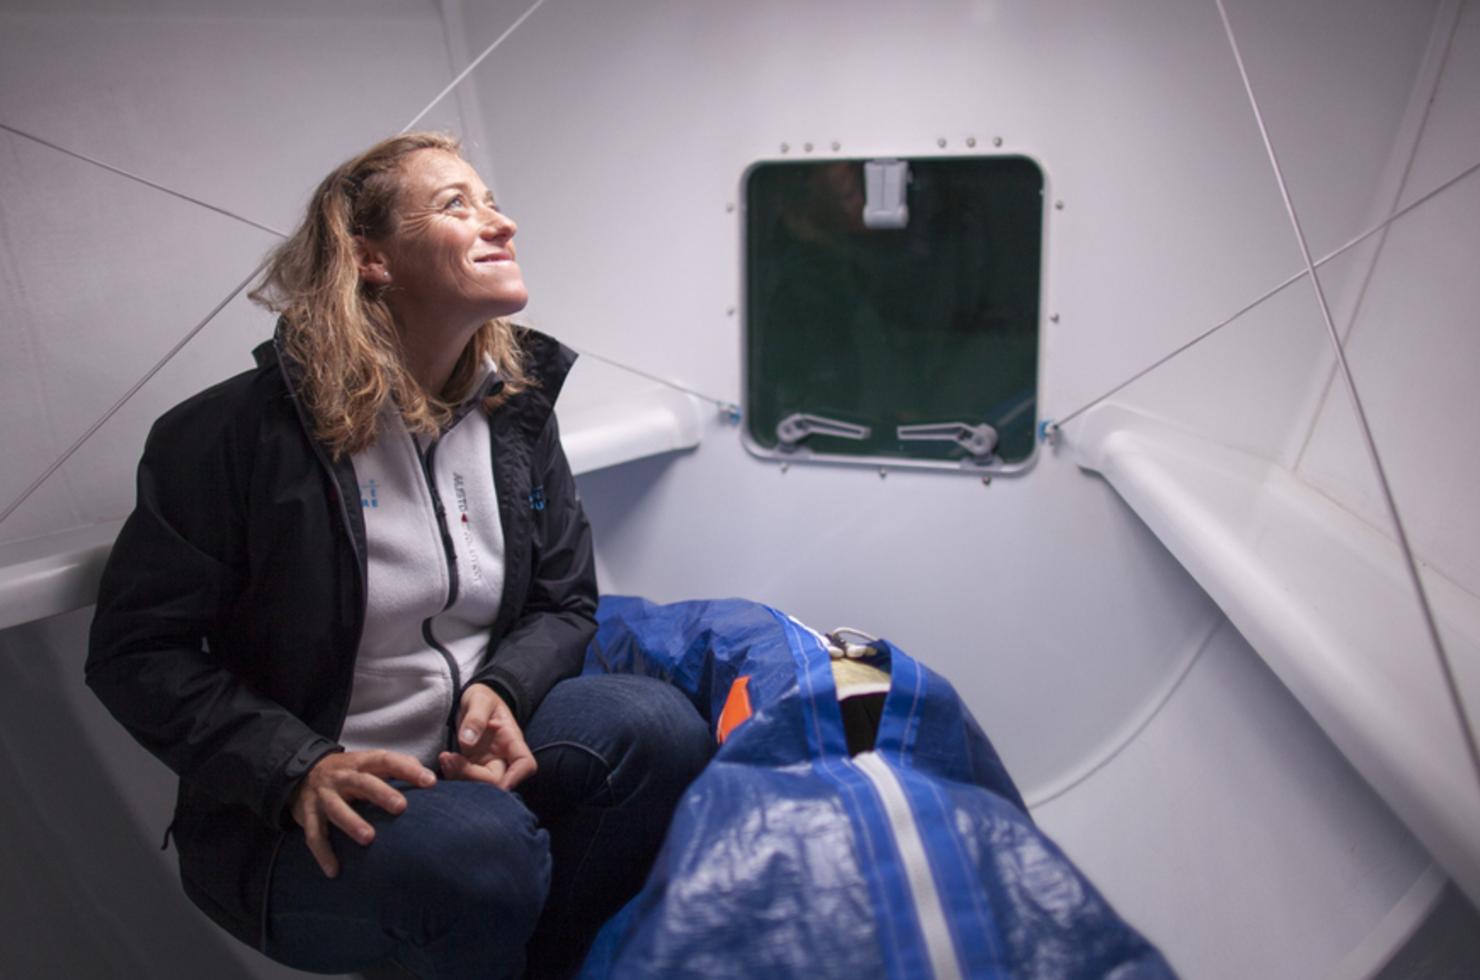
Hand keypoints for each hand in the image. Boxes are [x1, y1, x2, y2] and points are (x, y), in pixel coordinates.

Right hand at [289, 749, 436, 877]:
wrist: (300, 771)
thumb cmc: (348, 772)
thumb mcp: (369, 762)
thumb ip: (398, 766)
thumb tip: (428, 776)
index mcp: (362, 762)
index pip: (387, 760)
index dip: (409, 770)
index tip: (431, 782)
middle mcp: (343, 776)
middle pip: (363, 782)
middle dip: (382, 794)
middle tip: (401, 807)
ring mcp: (323, 795)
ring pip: (337, 809)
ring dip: (352, 823)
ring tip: (369, 839)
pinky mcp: (307, 814)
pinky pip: (314, 836)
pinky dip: (323, 854)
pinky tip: (335, 871)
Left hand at [439, 683, 536, 790]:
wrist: (472, 702)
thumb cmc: (482, 697)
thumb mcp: (480, 699)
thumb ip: (476, 717)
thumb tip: (467, 741)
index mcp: (512, 740)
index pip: (525, 764)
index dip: (516, 777)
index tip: (494, 781)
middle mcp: (503, 756)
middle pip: (498, 781)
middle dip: (472, 776)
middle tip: (449, 758)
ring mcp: (488, 764)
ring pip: (479, 784)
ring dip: (460, 776)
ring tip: (445, 757)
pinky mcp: (474, 767)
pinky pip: (466, 779)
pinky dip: (454, 774)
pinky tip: (445, 759)